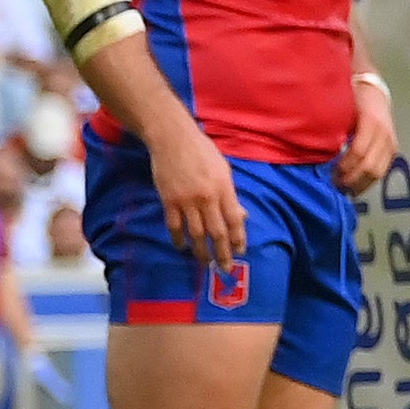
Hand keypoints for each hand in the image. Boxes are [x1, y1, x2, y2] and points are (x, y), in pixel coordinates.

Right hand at [148, 117, 242, 269]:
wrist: (173, 140)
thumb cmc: (203, 153)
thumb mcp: (224, 171)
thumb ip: (231, 195)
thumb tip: (241, 216)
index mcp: (224, 189)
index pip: (234, 220)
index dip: (238, 238)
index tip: (241, 252)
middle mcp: (207, 198)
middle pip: (217, 232)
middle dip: (222, 252)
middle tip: (225, 268)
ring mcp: (186, 201)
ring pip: (196, 233)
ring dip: (201, 251)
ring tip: (205, 263)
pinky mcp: (168, 201)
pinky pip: (174, 225)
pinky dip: (178, 239)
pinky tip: (182, 247)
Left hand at [337, 77, 397, 195]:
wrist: (372, 89)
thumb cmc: (350, 98)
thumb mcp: (341, 110)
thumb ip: (334, 131)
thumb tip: (322, 156)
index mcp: (371, 122)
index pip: (358, 152)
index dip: (344, 167)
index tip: (330, 176)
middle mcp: (385, 133)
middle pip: (371, 166)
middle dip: (352, 180)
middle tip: (336, 186)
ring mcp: (392, 142)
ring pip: (379, 171)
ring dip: (362, 183)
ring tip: (346, 188)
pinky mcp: (394, 148)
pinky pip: (384, 169)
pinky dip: (370, 179)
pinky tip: (357, 182)